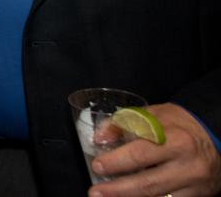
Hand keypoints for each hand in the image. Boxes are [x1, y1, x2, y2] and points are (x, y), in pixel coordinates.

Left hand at [89, 103, 220, 196]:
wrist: (214, 136)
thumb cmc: (178, 124)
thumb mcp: (152, 114)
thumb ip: (124, 123)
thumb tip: (99, 138)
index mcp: (175, 140)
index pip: (140, 154)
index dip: (116, 162)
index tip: (97, 166)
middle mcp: (187, 165)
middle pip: (148, 183)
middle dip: (118, 189)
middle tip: (95, 192)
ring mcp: (194, 183)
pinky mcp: (198, 195)